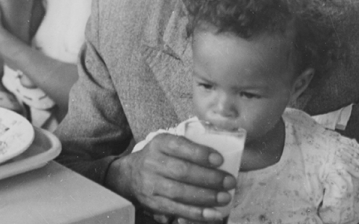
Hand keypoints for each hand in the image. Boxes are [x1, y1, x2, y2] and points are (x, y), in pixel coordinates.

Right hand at [113, 133, 234, 221]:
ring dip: (206, 197)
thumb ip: (191, 147)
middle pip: (181, 171)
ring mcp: (151, 185)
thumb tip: (225, 158)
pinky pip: (177, 210)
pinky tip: (213, 214)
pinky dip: (197, 213)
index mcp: (159, 144)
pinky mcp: (153, 204)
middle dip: (209, 178)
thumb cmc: (160, 158)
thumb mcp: (169, 145)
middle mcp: (151, 163)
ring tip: (224, 198)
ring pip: (180, 193)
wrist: (129, 175)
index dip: (200, 154)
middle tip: (229, 182)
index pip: (179, 146)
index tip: (219, 160)